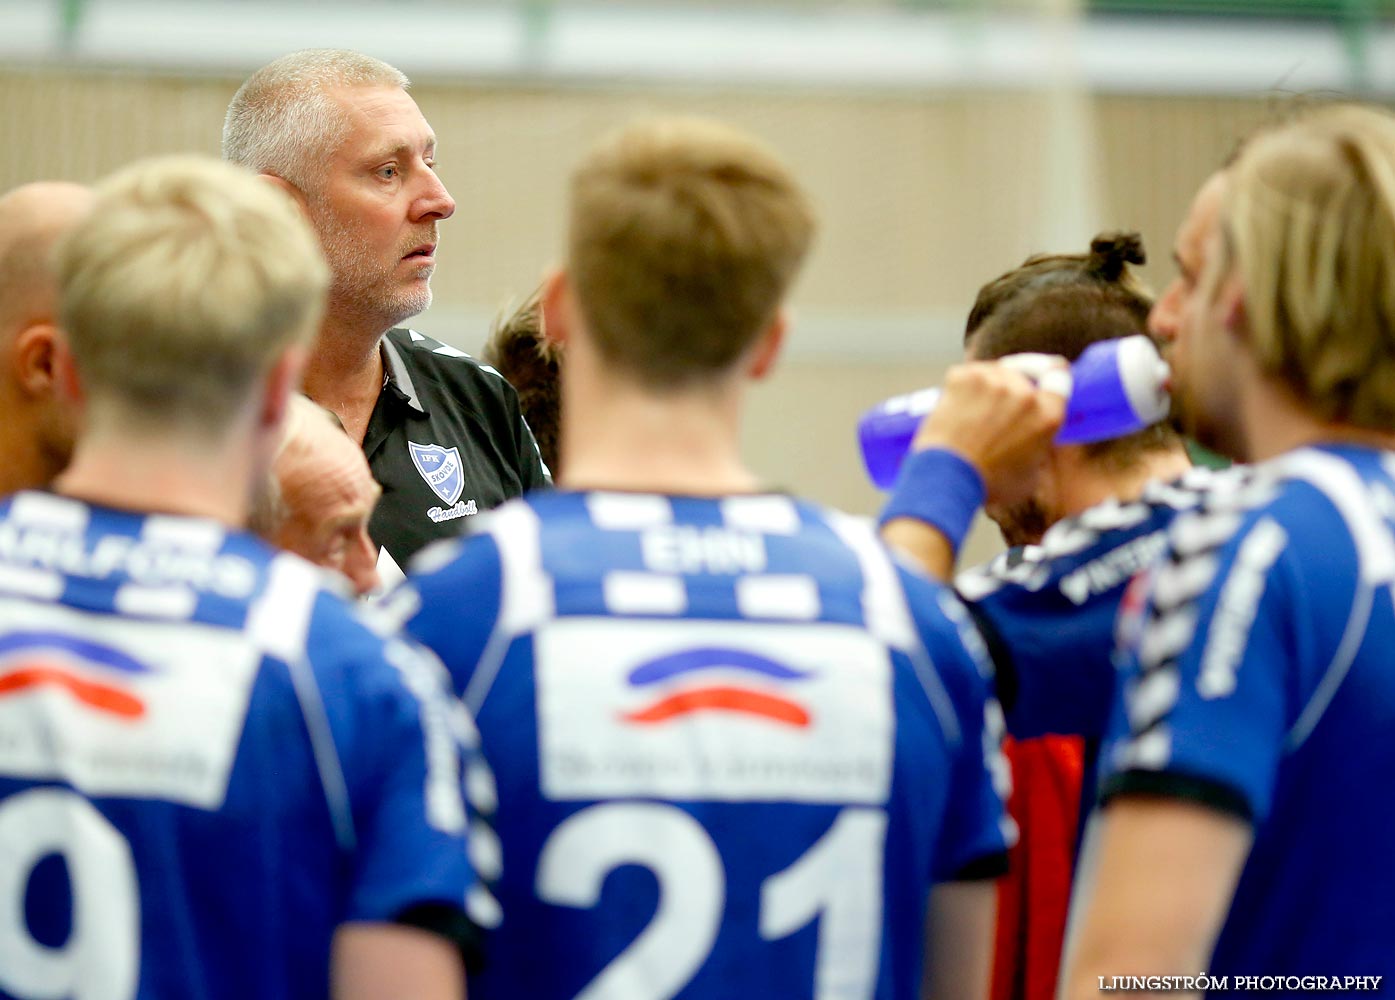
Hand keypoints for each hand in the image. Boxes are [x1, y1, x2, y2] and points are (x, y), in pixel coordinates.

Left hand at [911, 356, 1067, 508]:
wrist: (947, 477)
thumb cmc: (988, 484)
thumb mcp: (1031, 473)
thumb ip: (1037, 445)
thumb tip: (1032, 438)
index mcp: (1047, 414)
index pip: (1059, 375)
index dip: (1051, 372)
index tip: (1042, 373)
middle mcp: (1024, 393)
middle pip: (1024, 373)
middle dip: (1013, 387)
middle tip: (997, 408)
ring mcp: (993, 380)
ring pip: (995, 372)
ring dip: (988, 386)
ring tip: (973, 415)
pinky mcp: (964, 376)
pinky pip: (969, 373)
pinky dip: (963, 387)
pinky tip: (958, 409)